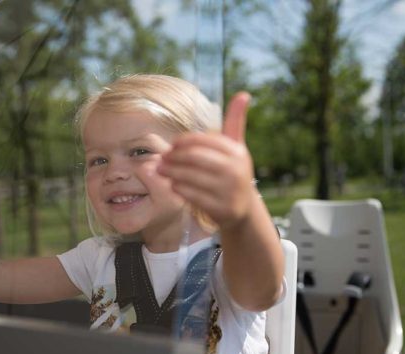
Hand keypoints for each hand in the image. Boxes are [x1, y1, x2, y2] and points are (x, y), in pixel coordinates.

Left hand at [158, 92, 255, 228]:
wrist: (243, 209)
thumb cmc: (233, 171)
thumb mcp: (237, 146)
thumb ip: (236, 120)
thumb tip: (243, 93)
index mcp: (237, 151)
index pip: (202, 140)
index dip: (183, 141)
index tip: (172, 145)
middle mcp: (235, 170)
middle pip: (194, 157)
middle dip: (174, 157)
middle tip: (162, 157)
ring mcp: (228, 190)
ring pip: (190, 176)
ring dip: (171, 171)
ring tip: (161, 169)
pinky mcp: (220, 207)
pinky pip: (191, 194)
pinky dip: (178, 187)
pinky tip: (172, 184)